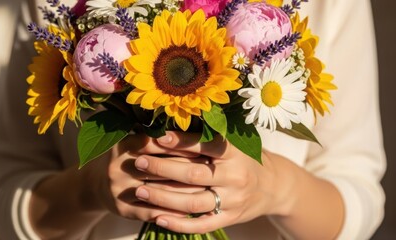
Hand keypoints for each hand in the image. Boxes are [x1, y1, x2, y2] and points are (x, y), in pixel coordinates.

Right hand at [93, 133, 206, 221]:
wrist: (96, 184)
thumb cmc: (126, 159)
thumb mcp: (134, 143)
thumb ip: (157, 138)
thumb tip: (195, 131)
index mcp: (124, 145)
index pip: (158, 144)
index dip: (182, 146)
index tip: (204, 149)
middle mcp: (118, 166)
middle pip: (160, 167)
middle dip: (188, 168)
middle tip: (212, 169)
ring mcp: (119, 189)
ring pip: (159, 191)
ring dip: (185, 192)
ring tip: (208, 189)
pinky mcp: (122, 209)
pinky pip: (152, 211)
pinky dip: (172, 212)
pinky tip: (191, 211)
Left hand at [132, 131, 298, 233]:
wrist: (273, 186)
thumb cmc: (244, 159)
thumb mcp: (233, 144)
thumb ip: (207, 139)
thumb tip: (169, 131)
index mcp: (235, 153)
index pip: (205, 146)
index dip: (181, 142)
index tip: (156, 138)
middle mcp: (235, 177)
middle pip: (194, 174)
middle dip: (163, 168)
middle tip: (138, 163)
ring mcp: (233, 201)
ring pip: (193, 201)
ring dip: (163, 197)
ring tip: (140, 191)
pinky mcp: (230, 218)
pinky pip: (202, 225)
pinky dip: (179, 224)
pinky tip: (157, 219)